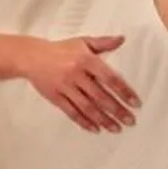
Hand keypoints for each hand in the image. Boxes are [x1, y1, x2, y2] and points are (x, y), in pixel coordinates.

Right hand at [21, 35, 140, 131]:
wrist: (32, 56)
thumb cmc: (60, 49)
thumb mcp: (83, 42)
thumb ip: (103, 43)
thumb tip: (122, 39)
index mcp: (86, 60)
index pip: (110, 78)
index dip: (124, 91)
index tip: (135, 103)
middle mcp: (76, 74)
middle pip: (100, 96)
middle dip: (117, 110)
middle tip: (130, 120)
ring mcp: (65, 87)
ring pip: (87, 107)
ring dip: (103, 119)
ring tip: (116, 128)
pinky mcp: (56, 97)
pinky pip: (72, 112)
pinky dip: (84, 122)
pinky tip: (95, 129)